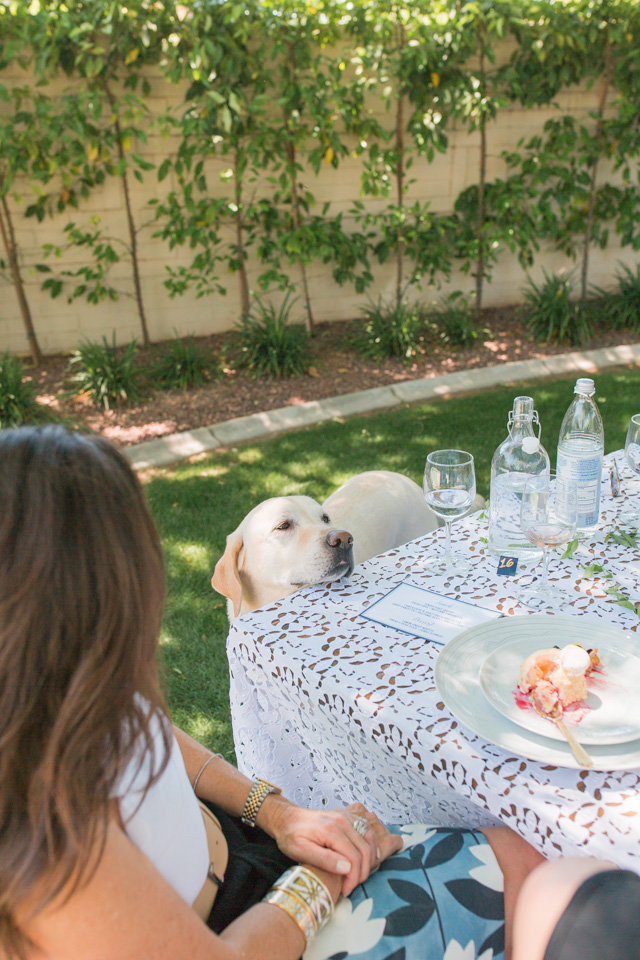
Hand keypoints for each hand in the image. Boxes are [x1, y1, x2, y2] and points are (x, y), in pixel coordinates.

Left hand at [264, 798, 401, 895]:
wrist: (286, 818)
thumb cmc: (290, 836)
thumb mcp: (300, 851)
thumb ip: (324, 859)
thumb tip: (346, 868)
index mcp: (331, 830)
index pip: (354, 858)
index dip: (353, 878)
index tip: (345, 890)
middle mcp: (342, 820)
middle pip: (365, 849)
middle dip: (363, 872)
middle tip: (352, 886)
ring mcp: (346, 816)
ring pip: (370, 838)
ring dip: (370, 859)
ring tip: (360, 875)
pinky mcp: (347, 816)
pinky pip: (366, 829)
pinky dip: (370, 845)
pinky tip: (366, 857)